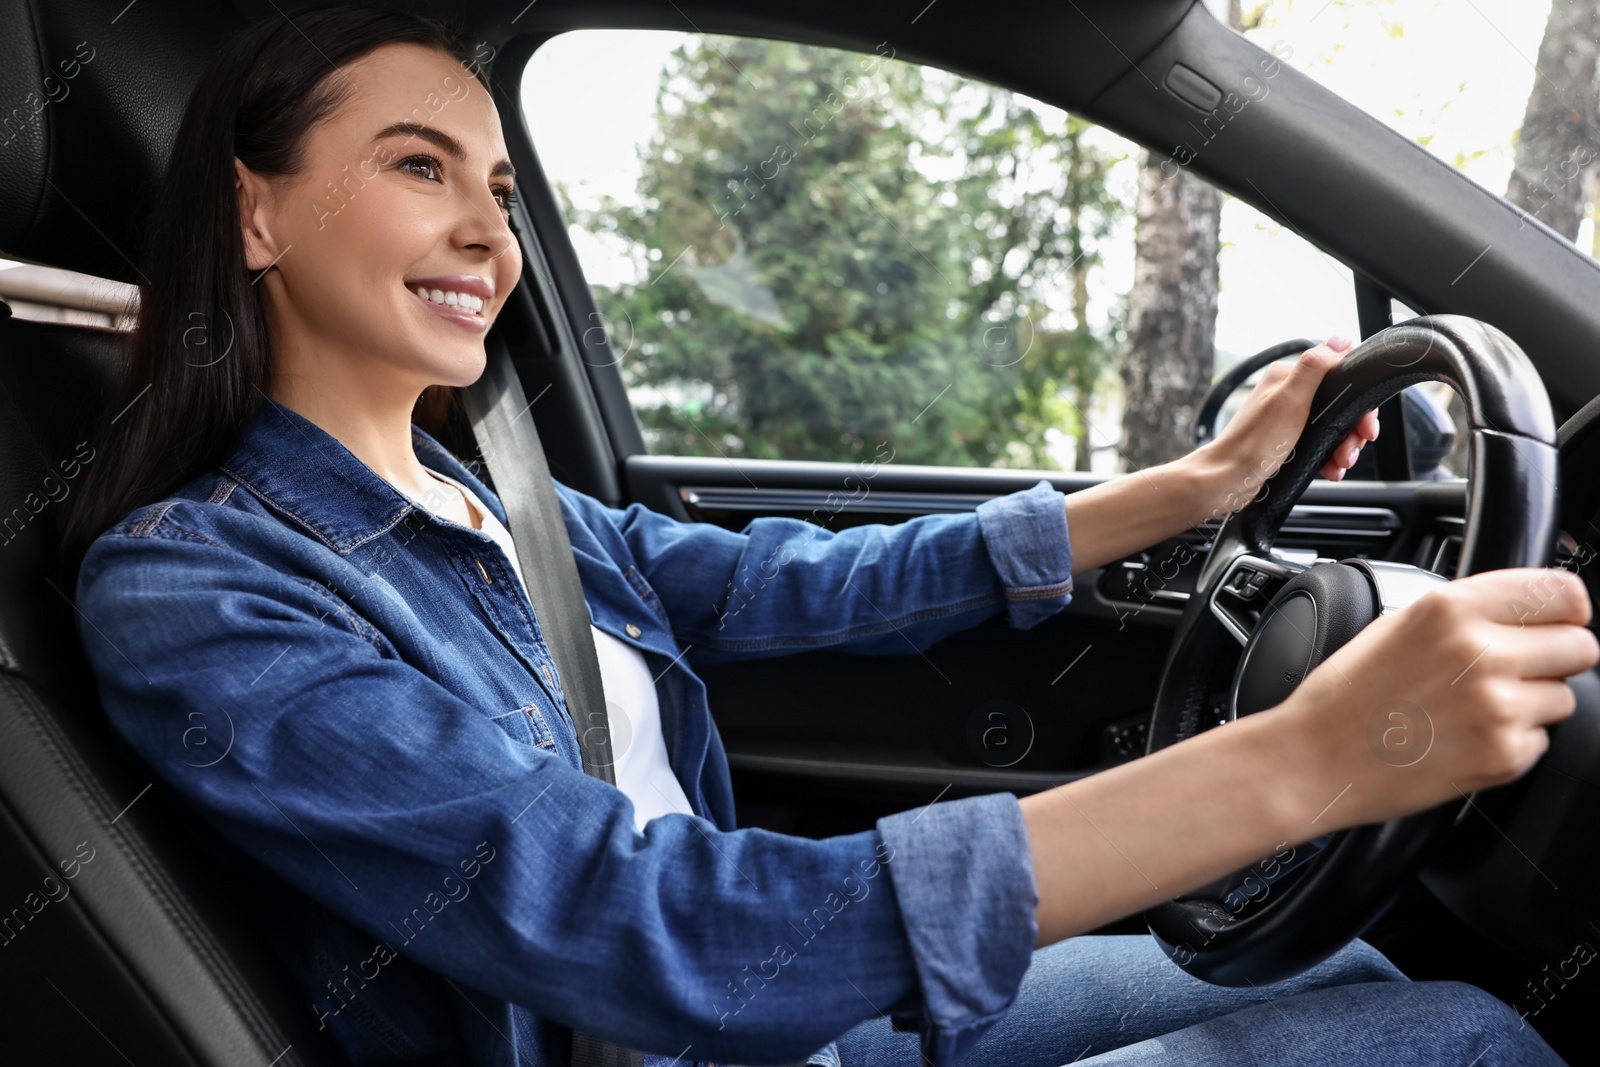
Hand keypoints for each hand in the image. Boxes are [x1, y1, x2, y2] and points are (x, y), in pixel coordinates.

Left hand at [1198, 336, 1380, 498]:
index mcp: (1288, 377)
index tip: (1366, 425)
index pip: (1340, 377)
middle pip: (1340, 405)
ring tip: (1340, 463)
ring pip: (1333, 427)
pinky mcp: (1289, 440)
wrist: (1228, 479)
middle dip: (1353, 430)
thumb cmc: (1254, 442)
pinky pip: (1320, 444)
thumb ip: (1314, 368)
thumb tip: (1340, 340)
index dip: (1359, 400)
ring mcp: (1289, 418)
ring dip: (1344, 446)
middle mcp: (1288, 394)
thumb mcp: (1290, 400)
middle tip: (1351, 450)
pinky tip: (1331, 469)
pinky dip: (1330, 457)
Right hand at [1272, 568, 1599, 832]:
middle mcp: (1478, 652)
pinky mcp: (1502, 755)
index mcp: (1450, 609)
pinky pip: (1540, 740)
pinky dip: (1511, 742)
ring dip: (1531, 704)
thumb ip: (1465, 611)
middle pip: (1580, 646)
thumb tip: (1524, 610)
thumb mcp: (1396, 624)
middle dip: (1553, 660)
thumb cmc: (1344, 697)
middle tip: (1511, 673)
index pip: (1563, 593)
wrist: (1312, 760)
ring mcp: (1495, 706)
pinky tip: (1463, 739)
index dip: (1564, 611)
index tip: (1555, 623)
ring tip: (1473, 710)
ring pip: (1564, 698)